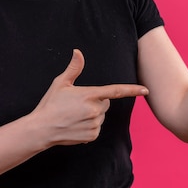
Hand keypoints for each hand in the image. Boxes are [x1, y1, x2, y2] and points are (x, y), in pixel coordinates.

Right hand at [34, 49, 148, 145]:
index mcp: (89, 94)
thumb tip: (78, 52)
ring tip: (74, 115)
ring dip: (92, 115)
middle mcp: (94, 110)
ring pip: (101, 116)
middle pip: (105, 103)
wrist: (42, 129)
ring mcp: (94, 124)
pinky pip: (96, 127)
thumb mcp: (60, 83)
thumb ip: (74, 68)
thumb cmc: (50, 104)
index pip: (116, 91)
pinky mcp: (92, 135)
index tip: (146, 90)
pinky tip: (76, 125)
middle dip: (96, 102)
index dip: (132, 90)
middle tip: (77, 104)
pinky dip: (89, 126)